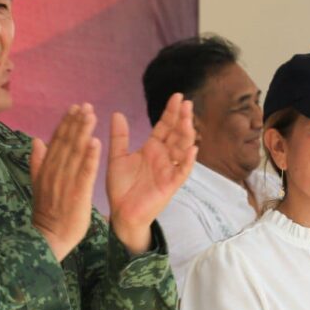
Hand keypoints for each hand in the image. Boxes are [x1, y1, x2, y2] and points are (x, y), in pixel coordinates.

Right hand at [30, 104, 100, 260]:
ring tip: (91, 115)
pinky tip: (96, 142)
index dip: (66, 123)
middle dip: (76, 122)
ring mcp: (66, 182)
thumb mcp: (39, 184)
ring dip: (83, 132)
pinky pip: (85, 172)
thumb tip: (36, 140)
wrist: (48, 237)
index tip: (75, 107)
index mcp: (47, 168)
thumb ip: (38, 162)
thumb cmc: (47, 212)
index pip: (57, 140)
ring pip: (75, 153)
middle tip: (85, 104)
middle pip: (66, 142)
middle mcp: (55, 171)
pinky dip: (90, 157)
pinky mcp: (78, 193)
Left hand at [107, 93, 196, 253]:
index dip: (171, 112)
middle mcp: (163, 157)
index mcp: (152, 149)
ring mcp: (169, 170)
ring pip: (182, 150)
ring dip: (187, 136)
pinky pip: (182, 172)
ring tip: (189, 121)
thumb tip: (117, 113)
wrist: (121, 213)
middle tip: (187, 103)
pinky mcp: (170, 185)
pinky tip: (192, 150)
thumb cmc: (121, 188)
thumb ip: (119, 137)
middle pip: (176, 134)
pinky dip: (187, 162)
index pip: (165, 127)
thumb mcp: (117, 158)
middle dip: (182, 119)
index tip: (177, 96)